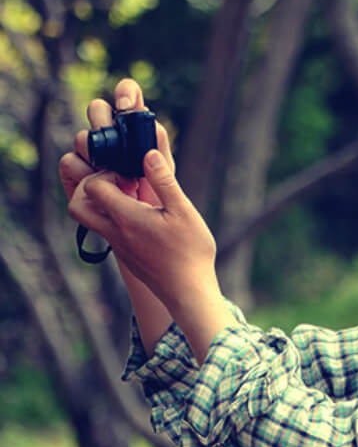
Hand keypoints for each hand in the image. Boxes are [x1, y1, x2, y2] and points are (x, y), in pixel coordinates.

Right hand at [59, 78, 173, 208]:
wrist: (145, 233)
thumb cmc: (158, 200)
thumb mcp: (166, 173)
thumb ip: (158, 145)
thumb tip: (146, 118)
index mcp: (135, 130)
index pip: (127, 96)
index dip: (125, 92)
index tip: (127, 105)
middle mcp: (111, 138)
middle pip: (97, 110)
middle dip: (104, 121)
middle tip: (115, 141)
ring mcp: (91, 155)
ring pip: (82, 138)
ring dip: (97, 154)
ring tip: (120, 178)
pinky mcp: (75, 175)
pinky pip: (69, 162)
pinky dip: (83, 173)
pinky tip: (102, 185)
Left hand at [69, 147, 218, 314]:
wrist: (189, 292)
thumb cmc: (190, 252)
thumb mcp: (183, 211)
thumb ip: (163, 181)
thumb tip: (148, 154)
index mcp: (127, 218)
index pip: (93, 186)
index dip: (106, 173)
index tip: (129, 175)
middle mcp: (116, 233)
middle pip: (77, 207)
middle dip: (89, 188)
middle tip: (118, 184)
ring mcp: (119, 247)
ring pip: (90, 221)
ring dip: (101, 204)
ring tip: (130, 198)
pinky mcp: (126, 256)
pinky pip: (107, 232)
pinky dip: (114, 219)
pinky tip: (143, 218)